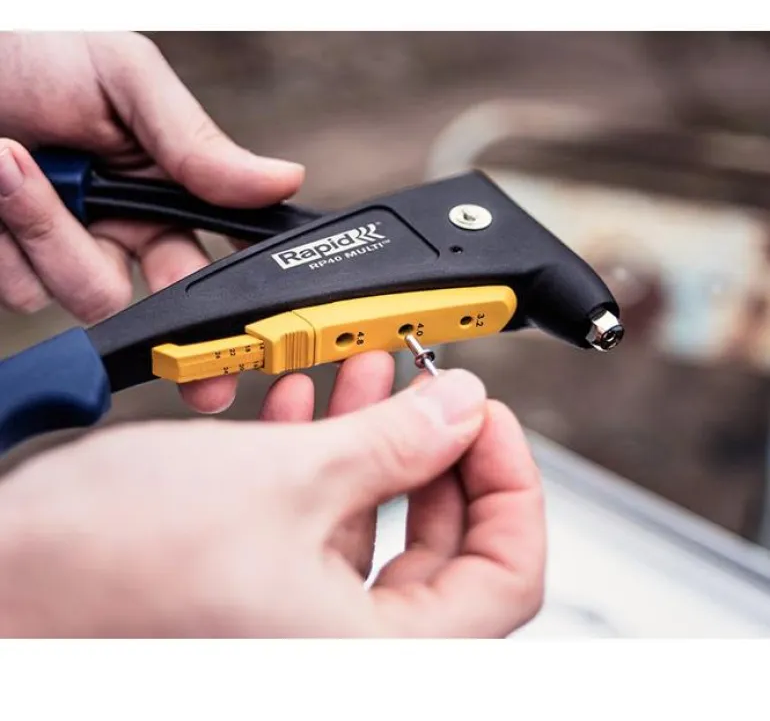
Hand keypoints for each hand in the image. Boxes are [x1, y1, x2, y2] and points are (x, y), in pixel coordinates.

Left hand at [0, 31, 303, 412]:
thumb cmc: (29, 51)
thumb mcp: (123, 77)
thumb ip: (197, 139)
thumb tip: (282, 179)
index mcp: (164, 189)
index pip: (223, 245)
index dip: (243, 283)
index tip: (259, 314)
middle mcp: (124, 229)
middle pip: (170, 299)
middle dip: (182, 329)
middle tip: (191, 353)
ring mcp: (71, 253)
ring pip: (96, 297)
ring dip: (52, 233)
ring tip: (13, 161)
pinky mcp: (18, 269)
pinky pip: (29, 294)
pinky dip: (9, 242)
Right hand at [0, 355, 544, 637]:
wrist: (1, 578)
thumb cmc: (107, 566)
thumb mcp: (284, 479)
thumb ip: (394, 442)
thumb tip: (459, 410)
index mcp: (370, 663)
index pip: (506, 578)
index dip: (510, 484)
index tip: (486, 419)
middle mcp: (342, 660)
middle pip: (448, 553)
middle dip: (441, 455)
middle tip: (435, 393)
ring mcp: (301, 632)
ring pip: (381, 533)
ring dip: (380, 447)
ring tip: (373, 377)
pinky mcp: (263, 597)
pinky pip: (325, 532)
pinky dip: (329, 467)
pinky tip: (315, 410)